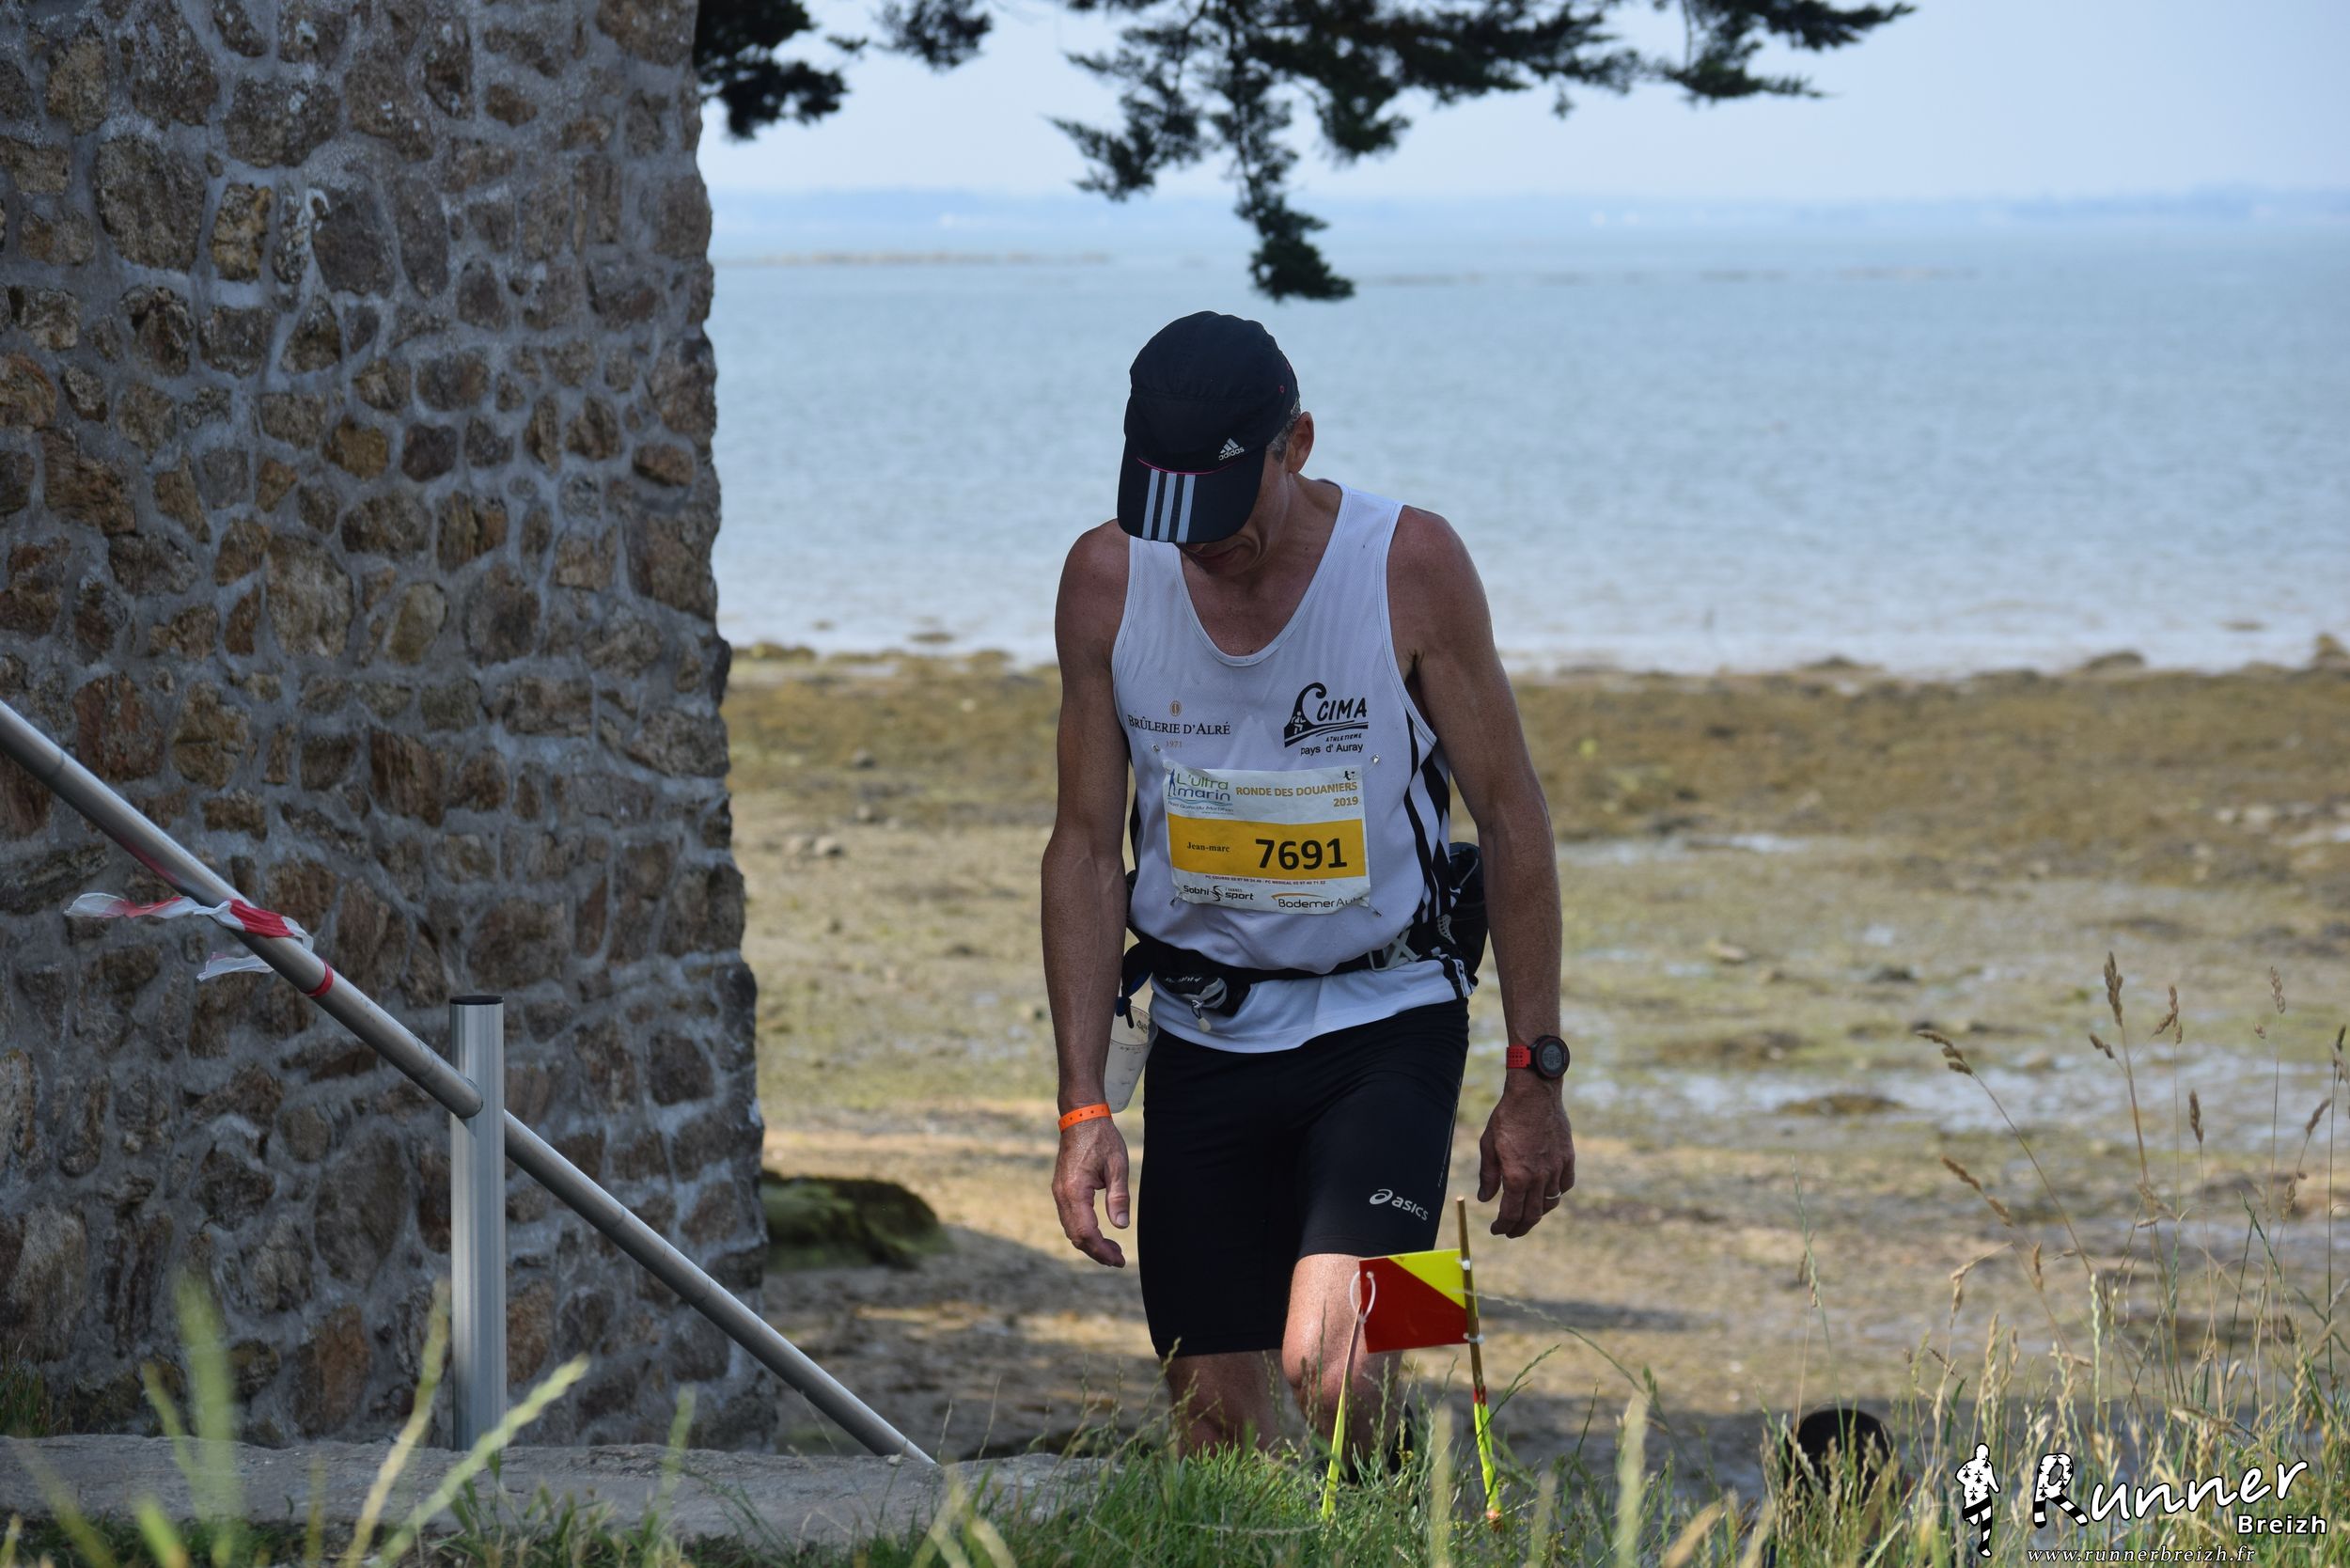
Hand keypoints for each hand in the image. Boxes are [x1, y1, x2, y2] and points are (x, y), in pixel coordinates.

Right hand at [1051, 1116, 1130, 1265]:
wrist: (1081, 1117)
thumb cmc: (1101, 1138)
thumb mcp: (1117, 1165)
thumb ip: (1118, 1196)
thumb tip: (1121, 1226)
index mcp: (1074, 1191)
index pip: (1087, 1232)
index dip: (1102, 1250)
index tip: (1119, 1260)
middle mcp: (1062, 1195)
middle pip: (1076, 1236)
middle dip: (1097, 1252)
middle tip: (1119, 1259)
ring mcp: (1059, 1193)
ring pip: (1071, 1229)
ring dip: (1090, 1243)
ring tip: (1112, 1250)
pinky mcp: (1061, 1190)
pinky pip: (1069, 1219)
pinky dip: (1084, 1231)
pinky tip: (1099, 1233)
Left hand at [1477, 1081, 1573, 1237]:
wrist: (1535, 1094)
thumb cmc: (1507, 1117)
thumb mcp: (1488, 1145)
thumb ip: (1488, 1176)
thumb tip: (1485, 1199)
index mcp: (1517, 1176)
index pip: (1511, 1214)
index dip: (1502, 1226)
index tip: (1496, 1230)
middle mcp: (1539, 1177)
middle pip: (1532, 1215)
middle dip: (1520, 1228)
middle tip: (1511, 1232)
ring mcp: (1556, 1169)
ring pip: (1550, 1203)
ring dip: (1537, 1213)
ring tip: (1527, 1215)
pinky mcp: (1567, 1159)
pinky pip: (1564, 1186)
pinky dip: (1555, 1194)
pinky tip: (1546, 1194)